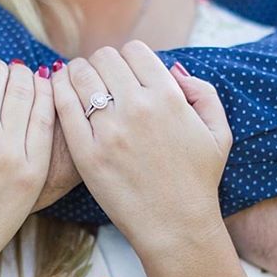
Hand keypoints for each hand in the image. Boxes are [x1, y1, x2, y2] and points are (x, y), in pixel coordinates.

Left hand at [51, 41, 231, 256]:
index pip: (135, 51)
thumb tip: (173, 70)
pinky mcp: (86, 153)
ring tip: (78, 83)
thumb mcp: (218, 133)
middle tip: (101, 79)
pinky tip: (60, 91)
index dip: (129, 58)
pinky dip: (58, 91)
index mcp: (168, 97)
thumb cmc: (198, 181)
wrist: (175, 226)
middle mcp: (137, 108)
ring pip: (79, 75)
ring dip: (78, 73)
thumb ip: (203, 92)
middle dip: (102, 64)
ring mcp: (110, 131)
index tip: (125, 73)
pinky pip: (62, 105)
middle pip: (104, 58)